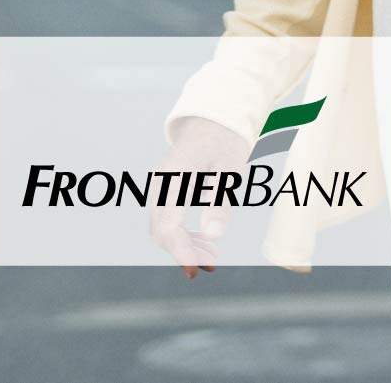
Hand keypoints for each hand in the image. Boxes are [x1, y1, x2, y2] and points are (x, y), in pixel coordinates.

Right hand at [149, 115, 248, 278]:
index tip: (194, 270)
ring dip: (186, 246)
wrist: (214, 120)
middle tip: (210, 268)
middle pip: (161, 230)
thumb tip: (214, 236)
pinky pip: (170, 220)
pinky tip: (206, 245)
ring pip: (164, 228)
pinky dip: (186, 236)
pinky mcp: (166, 192)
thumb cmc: (225, 141)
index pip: (169, 224)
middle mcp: (159, 185)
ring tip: (213, 261)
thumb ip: (220, 200)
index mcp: (172, 177)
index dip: (181, 250)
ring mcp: (160, 189)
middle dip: (184, 253)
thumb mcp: (230, 168)